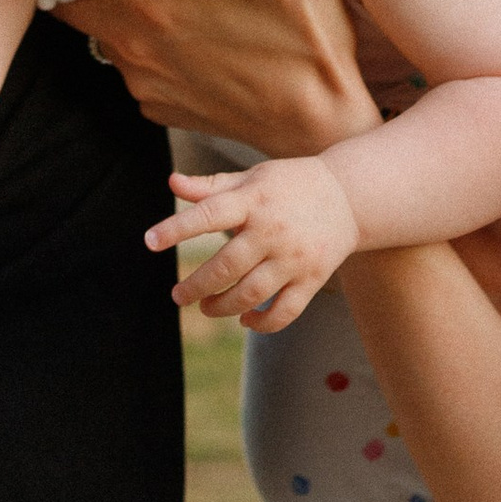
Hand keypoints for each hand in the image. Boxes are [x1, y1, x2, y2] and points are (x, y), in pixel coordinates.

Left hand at [48, 0, 382, 155]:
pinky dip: (143, 48)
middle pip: (74, 6)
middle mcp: (138, 48)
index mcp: (157, 7)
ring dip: (114, 13)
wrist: (319, 127)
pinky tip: (181, 35)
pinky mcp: (159, 107)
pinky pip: (133, 68)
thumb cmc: (307, 46)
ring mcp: (145, 84)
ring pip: (104, 37)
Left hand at [151, 158, 361, 331]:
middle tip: (178, 295)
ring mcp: (294, 258)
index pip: (209, 214)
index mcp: (253, 200)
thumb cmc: (289, 184)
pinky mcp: (312, 279)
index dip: (177, 228)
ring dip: (222, 307)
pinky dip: (262, 323)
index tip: (150, 242)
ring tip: (206, 307)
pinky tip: (245, 320)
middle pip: (226, 266)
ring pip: (251, 294)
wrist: (350, 196)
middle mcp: (272, 230)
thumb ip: (211, 186)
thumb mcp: (252, 177)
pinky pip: (284, 312)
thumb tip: (171, 182)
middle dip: (196, 286)